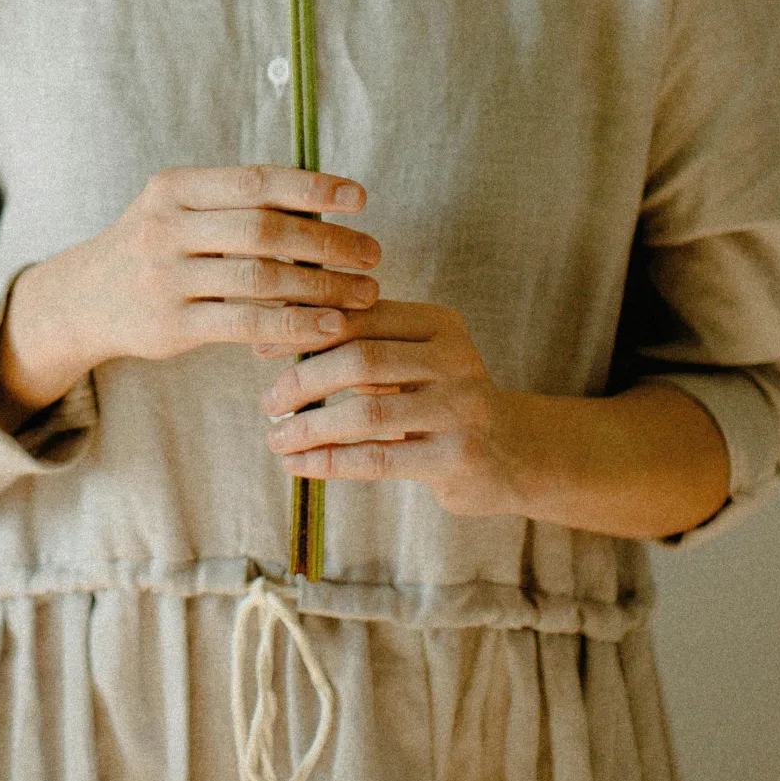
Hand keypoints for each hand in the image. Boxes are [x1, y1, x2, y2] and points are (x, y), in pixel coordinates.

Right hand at [0, 167, 379, 418]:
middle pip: (263, 229)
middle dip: (328, 240)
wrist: (83, 298)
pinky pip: (246, 324)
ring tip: (365, 292)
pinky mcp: (171, 326)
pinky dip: (295, 324)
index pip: (254, 180)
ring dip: (323, 286)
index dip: (312, 186)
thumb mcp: (178, 210)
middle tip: (373, 253)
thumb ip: (235, 205)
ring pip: (260, 278)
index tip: (359, 196)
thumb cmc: (154, 247)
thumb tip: (321, 202)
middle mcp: (165, 227)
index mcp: (173, 188)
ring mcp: (165, 277)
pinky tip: (330, 326)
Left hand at [259, 305, 735, 536]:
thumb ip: (358, 343)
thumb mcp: (415, 358)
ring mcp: (459, 408)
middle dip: (303, 380)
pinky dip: (330, 461)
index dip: (305, 330)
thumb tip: (269, 333)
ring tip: (276, 438)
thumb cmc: (443, 400)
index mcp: (438, 322)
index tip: (262, 348)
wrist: (518, 453)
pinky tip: (299, 465)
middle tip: (268, 401)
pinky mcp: (456, 457)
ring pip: (366, 413)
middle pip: (360, 360)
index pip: (360, 316)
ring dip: (311, 427)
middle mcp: (453, 358)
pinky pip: (378, 458)